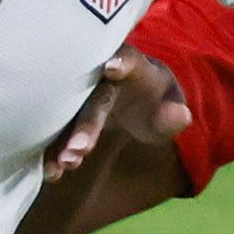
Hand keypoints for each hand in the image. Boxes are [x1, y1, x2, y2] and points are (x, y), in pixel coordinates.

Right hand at [43, 48, 186, 178]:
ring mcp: (81, 93)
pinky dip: (54, 149)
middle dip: (85, 124)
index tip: (111, 68)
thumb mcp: (170, 103)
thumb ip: (174, 112)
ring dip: (62, 140)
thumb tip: (182, 116)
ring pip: (69, 114)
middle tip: (79, 150)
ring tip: (59, 167)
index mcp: (132, 65)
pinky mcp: (68, 112)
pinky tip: (50, 172)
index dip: (121, 62)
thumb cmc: (154, 98)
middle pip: (93, 97)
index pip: (129, 60)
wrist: (134, 96)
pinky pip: (59, 129)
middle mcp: (100, 75)